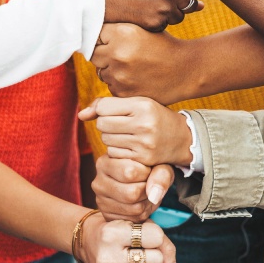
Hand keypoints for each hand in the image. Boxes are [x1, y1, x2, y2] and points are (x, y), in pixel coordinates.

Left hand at [79, 97, 193, 166]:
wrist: (182, 138)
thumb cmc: (154, 116)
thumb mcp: (137, 103)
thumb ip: (106, 105)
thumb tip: (80, 115)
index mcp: (143, 105)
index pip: (103, 107)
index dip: (104, 110)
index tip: (115, 112)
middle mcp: (144, 124)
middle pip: (102, 124)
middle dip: (107, 124)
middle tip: (122, 124)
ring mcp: (143, 144)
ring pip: (106, 140)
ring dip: (111, 138)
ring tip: (128, 135)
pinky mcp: (143, 159)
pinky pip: (114, 155)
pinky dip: (117, 151)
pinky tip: (130, 147)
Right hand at [79, 216, 179, 262]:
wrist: (89, 240)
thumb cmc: (117, 228)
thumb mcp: (138, 223)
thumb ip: (163, 243)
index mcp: (113, 233)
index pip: (156, 237)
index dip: (156, 235)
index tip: (145, 233)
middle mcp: (108, 255)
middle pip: (157, 260)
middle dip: (156, 253)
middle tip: (143, 247)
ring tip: (140, 257)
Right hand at [89, 155, 176, 222]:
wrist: (137, 182)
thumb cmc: (147, 168)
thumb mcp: (157, 164)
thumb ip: (160, 174)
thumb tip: (154, 196)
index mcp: (104, 162)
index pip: (130, 172)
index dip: (147, 173)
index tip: (148, 169)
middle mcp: (98, 182)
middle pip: (132, 193)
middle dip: (148, 190)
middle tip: (149, 183)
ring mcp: (100, 201)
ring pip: (135, 208)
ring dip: (148, 202)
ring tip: (147, 192)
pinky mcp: (107, 215)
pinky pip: (134, 219)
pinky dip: (144, 213)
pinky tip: (141, 202)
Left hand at [91, 23, 195, 103]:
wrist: (186, 70)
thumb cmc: (163, 46)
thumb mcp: (141, 29)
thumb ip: (117, 30)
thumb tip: (88, 30)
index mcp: (123, 32)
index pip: (94, 34)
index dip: (103, 38)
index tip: (111, 40)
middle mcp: (118, 53)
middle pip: (94, 54)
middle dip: (104, 54)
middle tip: (123, 54)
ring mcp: (119, 75)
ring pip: (101, 72)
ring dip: (111, 70)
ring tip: (133, 67)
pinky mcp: (122, 92)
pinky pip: (110, 86)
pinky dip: (119, 84)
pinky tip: (136, 78)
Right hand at [104, 0, 205, 31]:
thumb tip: (202, 6)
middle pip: (191, 4)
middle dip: (179, 3)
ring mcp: (165, 7)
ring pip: (179, 16)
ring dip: (167, 14)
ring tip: (147, 3)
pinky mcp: (157, 22)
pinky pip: (165, 25)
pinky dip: (155, 22)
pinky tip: (142, 12)